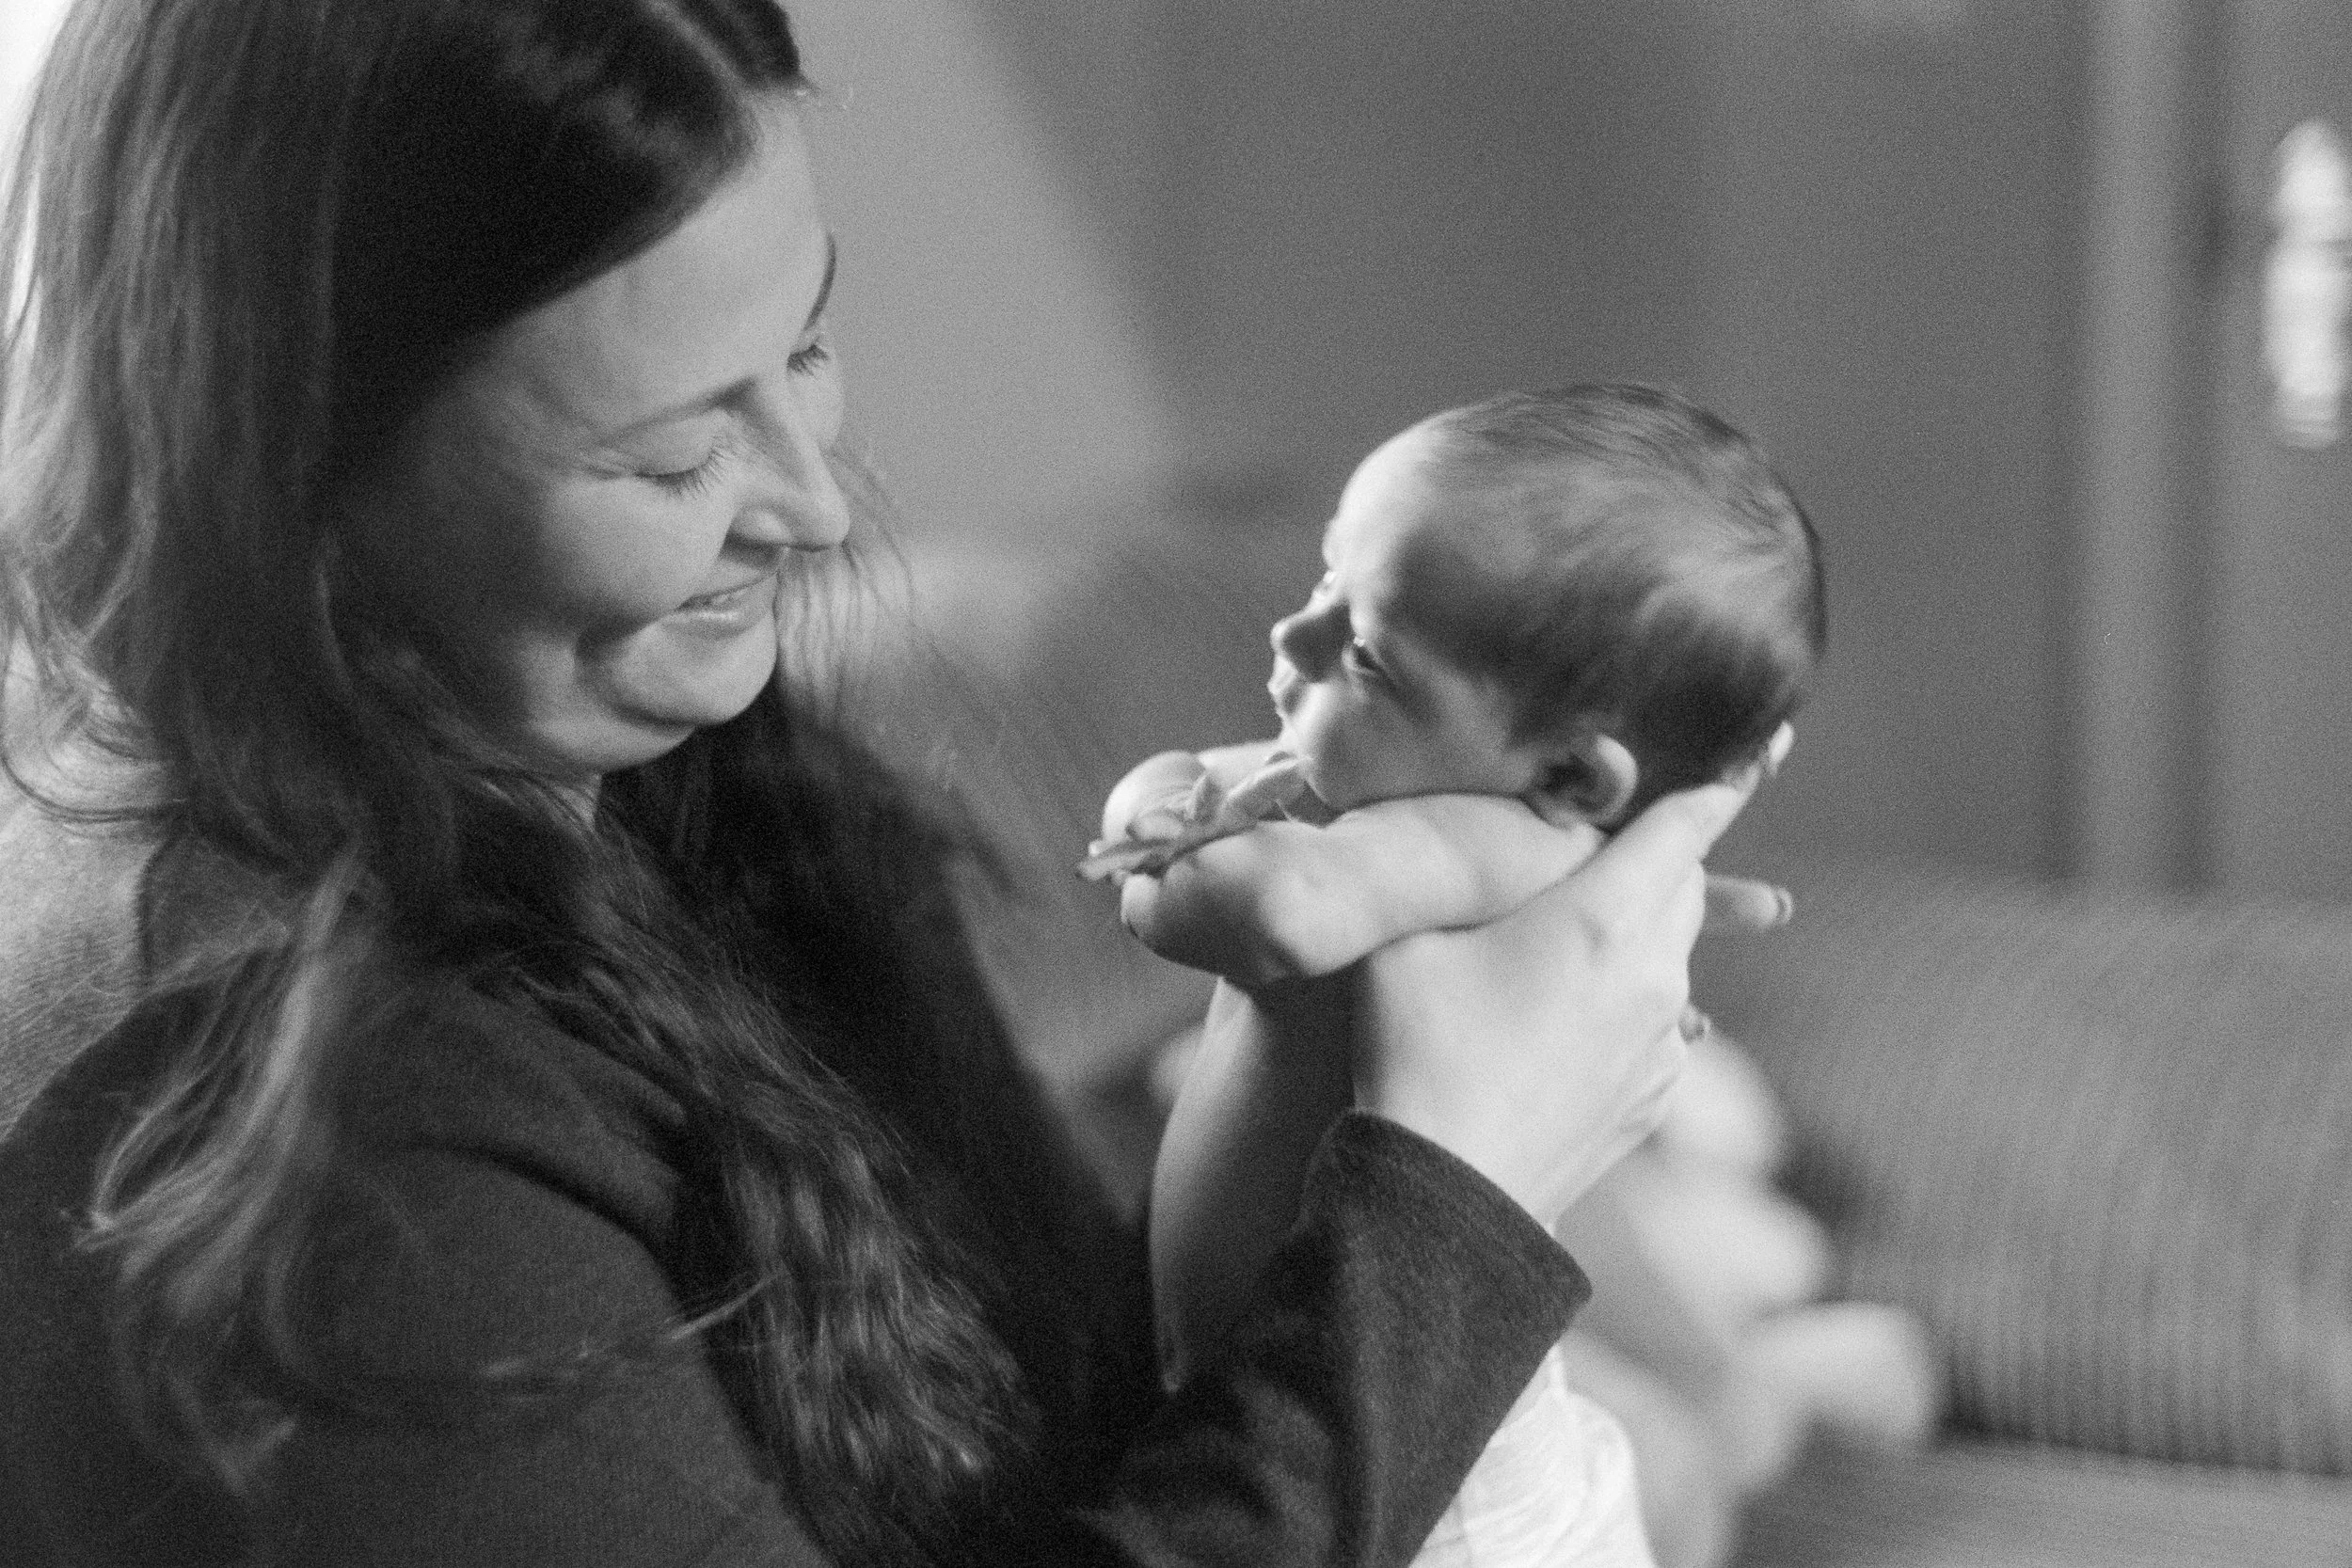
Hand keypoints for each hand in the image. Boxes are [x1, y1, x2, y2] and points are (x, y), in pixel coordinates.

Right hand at [1349, 772, 1761, 1229]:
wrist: (1446, 1198)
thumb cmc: (1415, 1052)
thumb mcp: (1408, 941)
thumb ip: (1450, 879)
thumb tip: (1463, 845)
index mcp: (1602, 919)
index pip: (1684, 828)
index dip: (1720, 785)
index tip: (1759, 752)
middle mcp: (1655, 974)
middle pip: (1687, 889)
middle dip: (1666, 858)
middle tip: (1638, 837)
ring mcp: (1664, 1045)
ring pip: (1674, 958)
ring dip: (1641, 935)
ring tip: (1576, 943)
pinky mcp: (1655, 1099)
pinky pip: (1661, 1024)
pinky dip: (1631, 1004)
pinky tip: (1569, 1020)